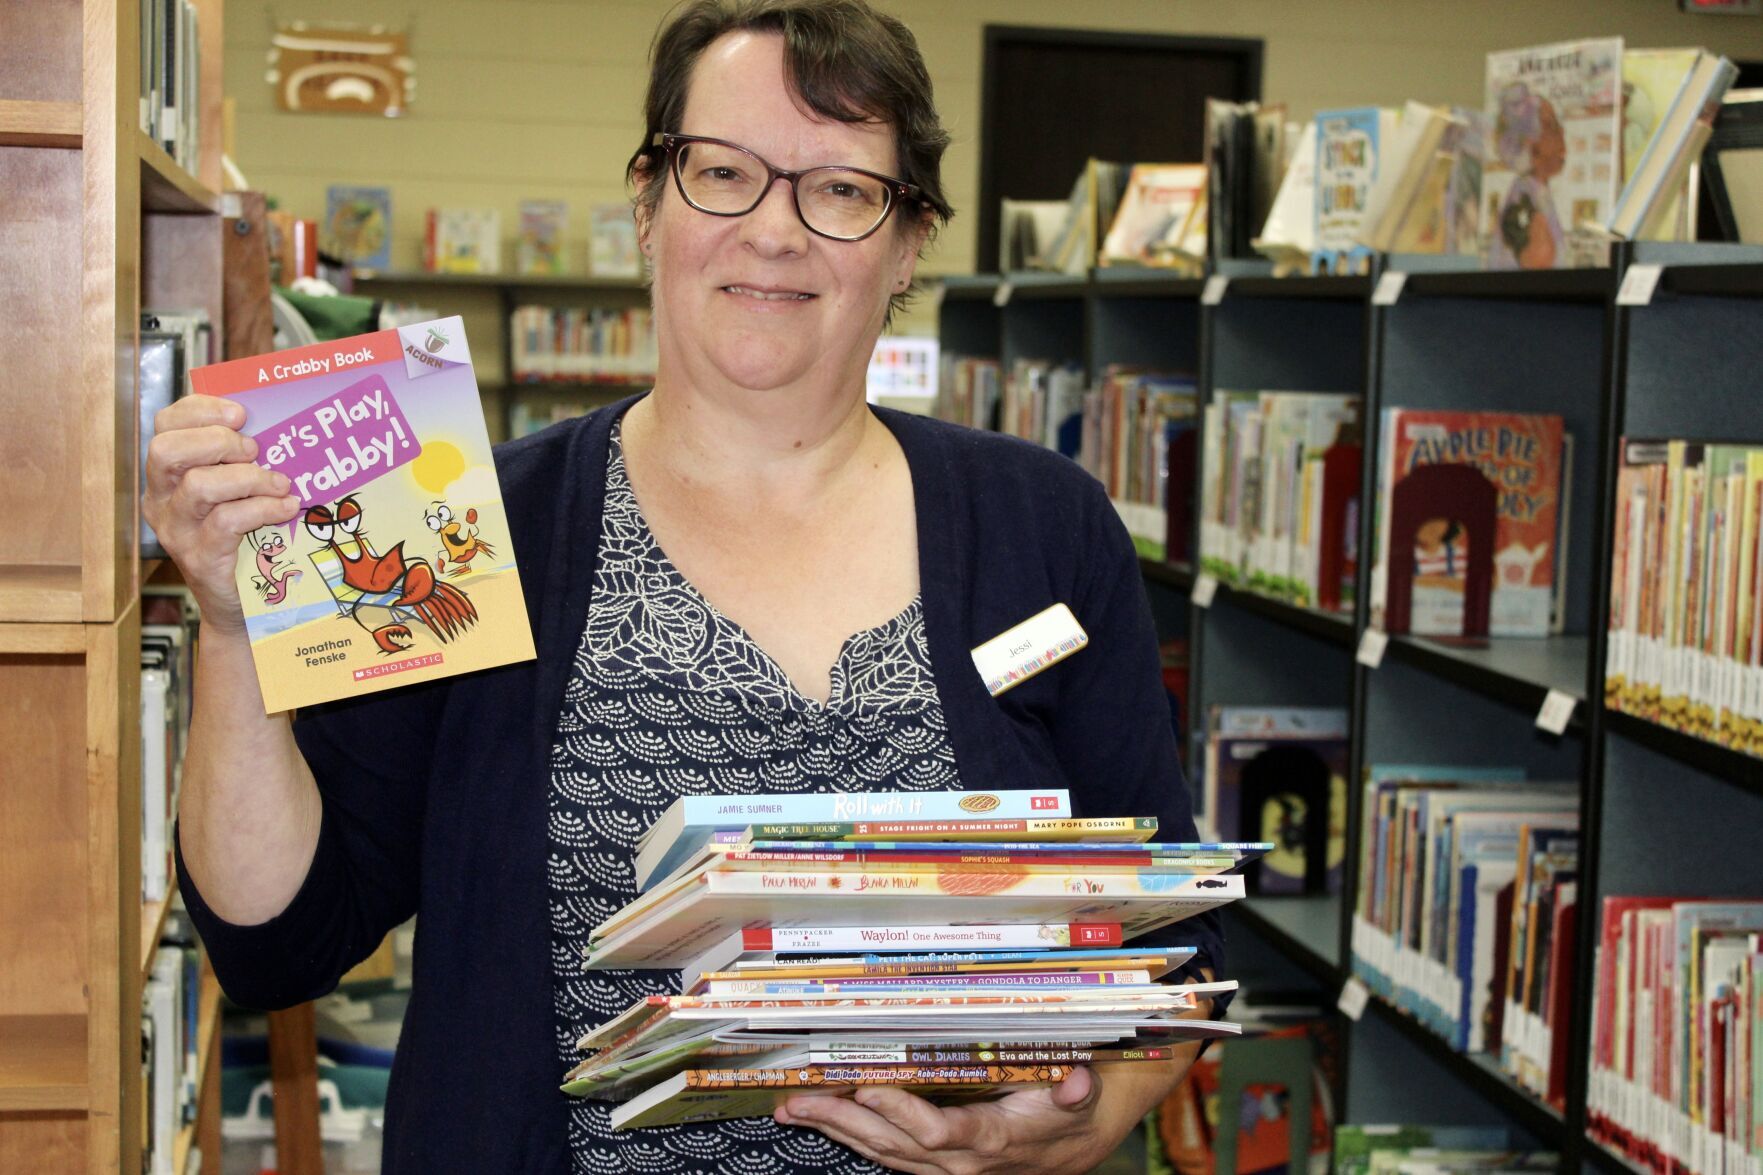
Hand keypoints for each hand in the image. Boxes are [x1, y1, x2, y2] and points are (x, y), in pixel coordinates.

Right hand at [143, 395, 300, 633]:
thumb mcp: (236, 491)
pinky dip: (263, 508)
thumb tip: (274, 422)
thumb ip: (241, 459)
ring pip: (198, 486)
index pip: (165, 425)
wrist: (238, 604)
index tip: (240, 413)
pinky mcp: (200, 558)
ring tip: (279, 482)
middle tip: (255, 450)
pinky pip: (227, 522)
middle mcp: (161, 500)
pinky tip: (287, 506)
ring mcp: (177, 531)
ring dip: (247, 477)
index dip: (200, 410)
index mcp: (166, 475)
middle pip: (166, 451)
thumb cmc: (242, 537)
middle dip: (217, 441)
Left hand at [776, 1047, 1200, 1174]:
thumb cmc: (1069, 1112)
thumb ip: (1077, 1089)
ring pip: (880, 1151)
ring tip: (794, 1108)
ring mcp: (942, 1166)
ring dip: (834, 1129)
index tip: (867, 1089)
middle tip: (800, 1099)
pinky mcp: (932, 1164)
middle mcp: (960, 1160)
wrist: (1073, 1146)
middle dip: (842, 1121)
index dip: (901, 1112)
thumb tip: (1077, 1081)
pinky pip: (886, 1153)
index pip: (938, 1130)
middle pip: (891, 1143)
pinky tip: (823, 1120)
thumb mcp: (1082, 1096)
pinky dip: (850, 1136)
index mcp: (991, 1139)